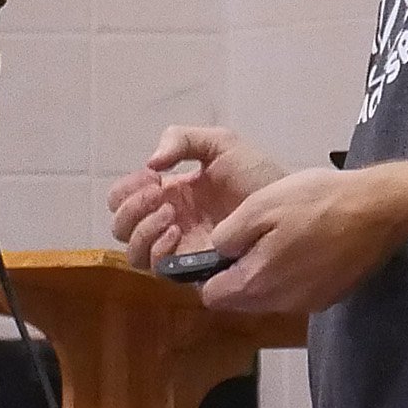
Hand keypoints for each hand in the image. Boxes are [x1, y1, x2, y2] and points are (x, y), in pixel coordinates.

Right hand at [107, 125, 286, 270]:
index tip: (152, 176)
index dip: (127, 189)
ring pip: (134, 252)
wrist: (285, 203)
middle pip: (121, 227)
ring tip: (172, 213)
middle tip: (159, 192)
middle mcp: (168, 222)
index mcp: (170, 193)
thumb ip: (182, 140)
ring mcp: (179, 247)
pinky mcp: (192, 267)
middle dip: (132, 208)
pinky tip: (177, 231)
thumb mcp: (220, 144)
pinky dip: (158, 249)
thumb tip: (150, 163)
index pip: (125, 197)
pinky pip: (159, 268)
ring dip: (143, 229)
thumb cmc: (256, 174)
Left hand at [199, 164, 407, 314]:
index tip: (224, 247)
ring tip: (286, 236)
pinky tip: (311, 245)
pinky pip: (298, 292)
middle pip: (242, 299)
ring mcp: (308, 304)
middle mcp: (279, 304)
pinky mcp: (330, 298)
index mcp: (256, 283)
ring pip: (270, 296)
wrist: (378, 210)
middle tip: (257, 234)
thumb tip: (216, 252)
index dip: (210, 271)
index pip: (212, 296)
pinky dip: (296, 275)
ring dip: (269, 273)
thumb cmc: (316, 202)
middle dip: (240, 273)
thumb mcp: (260, 206)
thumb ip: (229, 236)